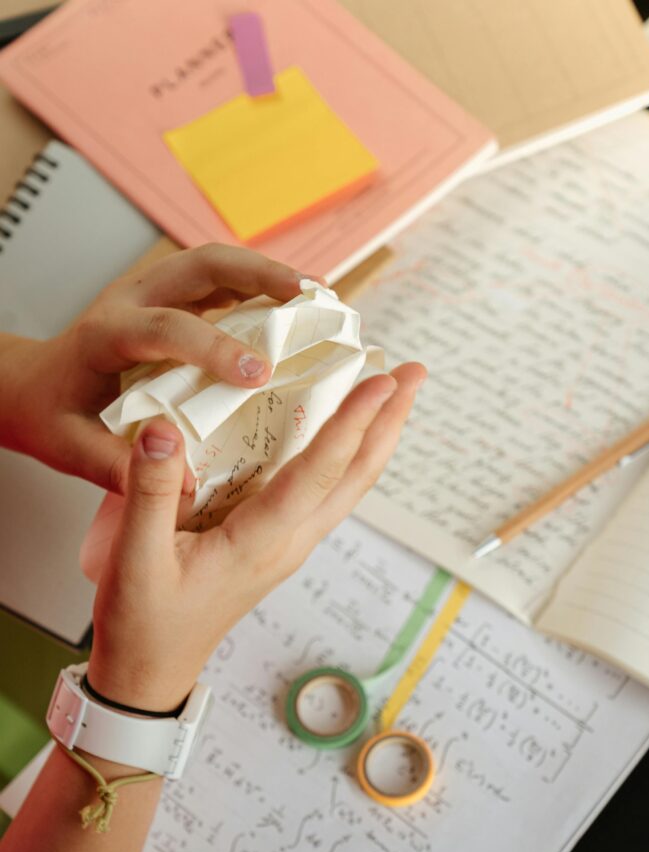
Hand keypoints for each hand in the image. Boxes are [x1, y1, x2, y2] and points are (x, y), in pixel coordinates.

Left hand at [3, 245, 310, 493]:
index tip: (258, 374)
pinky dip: (260, 288)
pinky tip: (295, 309)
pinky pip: (221, 282)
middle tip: (309, 297)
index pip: (165, 326)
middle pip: (202, 265)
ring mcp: (153, 292)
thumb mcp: (71, 448)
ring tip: (317, 296)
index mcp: (106, 333)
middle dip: (259, 275)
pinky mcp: (171, 299)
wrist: (33, 386)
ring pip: (216, 263)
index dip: (213, 347)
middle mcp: (131, 299)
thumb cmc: (52, 416)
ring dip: (268, 273)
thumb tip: (183, 491)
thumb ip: (119, 468)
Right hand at [88, 363, 425, 710]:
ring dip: (375, 437)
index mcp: (261, 541)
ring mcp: (287, 543)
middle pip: (356, 477)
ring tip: (391, 391)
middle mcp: (288, 540)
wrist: (151, 670)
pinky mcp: (275, 543)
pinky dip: (343, 456)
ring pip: (347, 486)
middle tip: (413, 372)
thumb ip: (151, 492)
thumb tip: (164, 427)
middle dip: (389, 422)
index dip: (353, 423)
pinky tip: (339, 433)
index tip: (382, 379)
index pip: (319, 473)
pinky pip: (322, 493)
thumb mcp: (133, 558)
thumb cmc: (143, 621)